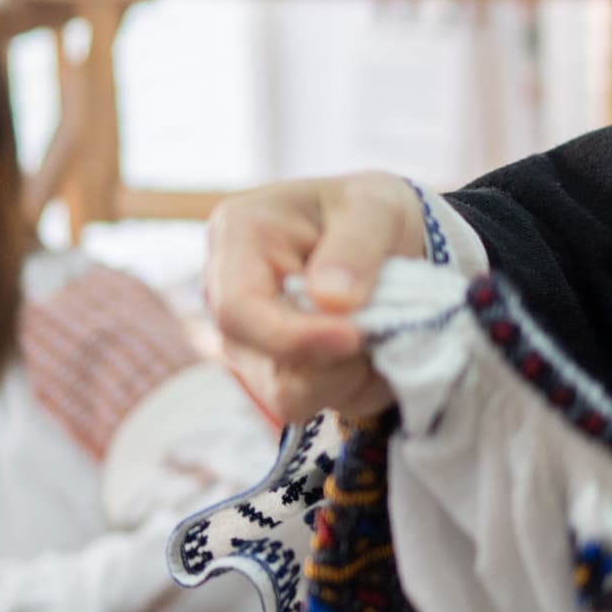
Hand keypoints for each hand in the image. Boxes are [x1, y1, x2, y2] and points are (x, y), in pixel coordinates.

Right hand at [203, 174, 433, 427]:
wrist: (385, 241)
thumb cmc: (369, 213)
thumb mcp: (376, 207)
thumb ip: (356, 246)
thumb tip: (331, 299)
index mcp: (237, 236)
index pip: (238, 307)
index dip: (293, 335)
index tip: (354, 336)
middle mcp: (226, 296)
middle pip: (263, 364)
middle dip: (332, 360)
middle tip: (382, 326)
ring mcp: (247, 342)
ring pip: (288, 396)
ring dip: (347, 373)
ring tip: (376, 327)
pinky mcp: (274, 375)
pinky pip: (312, 403)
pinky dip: (352, 384)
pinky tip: (368, 348)